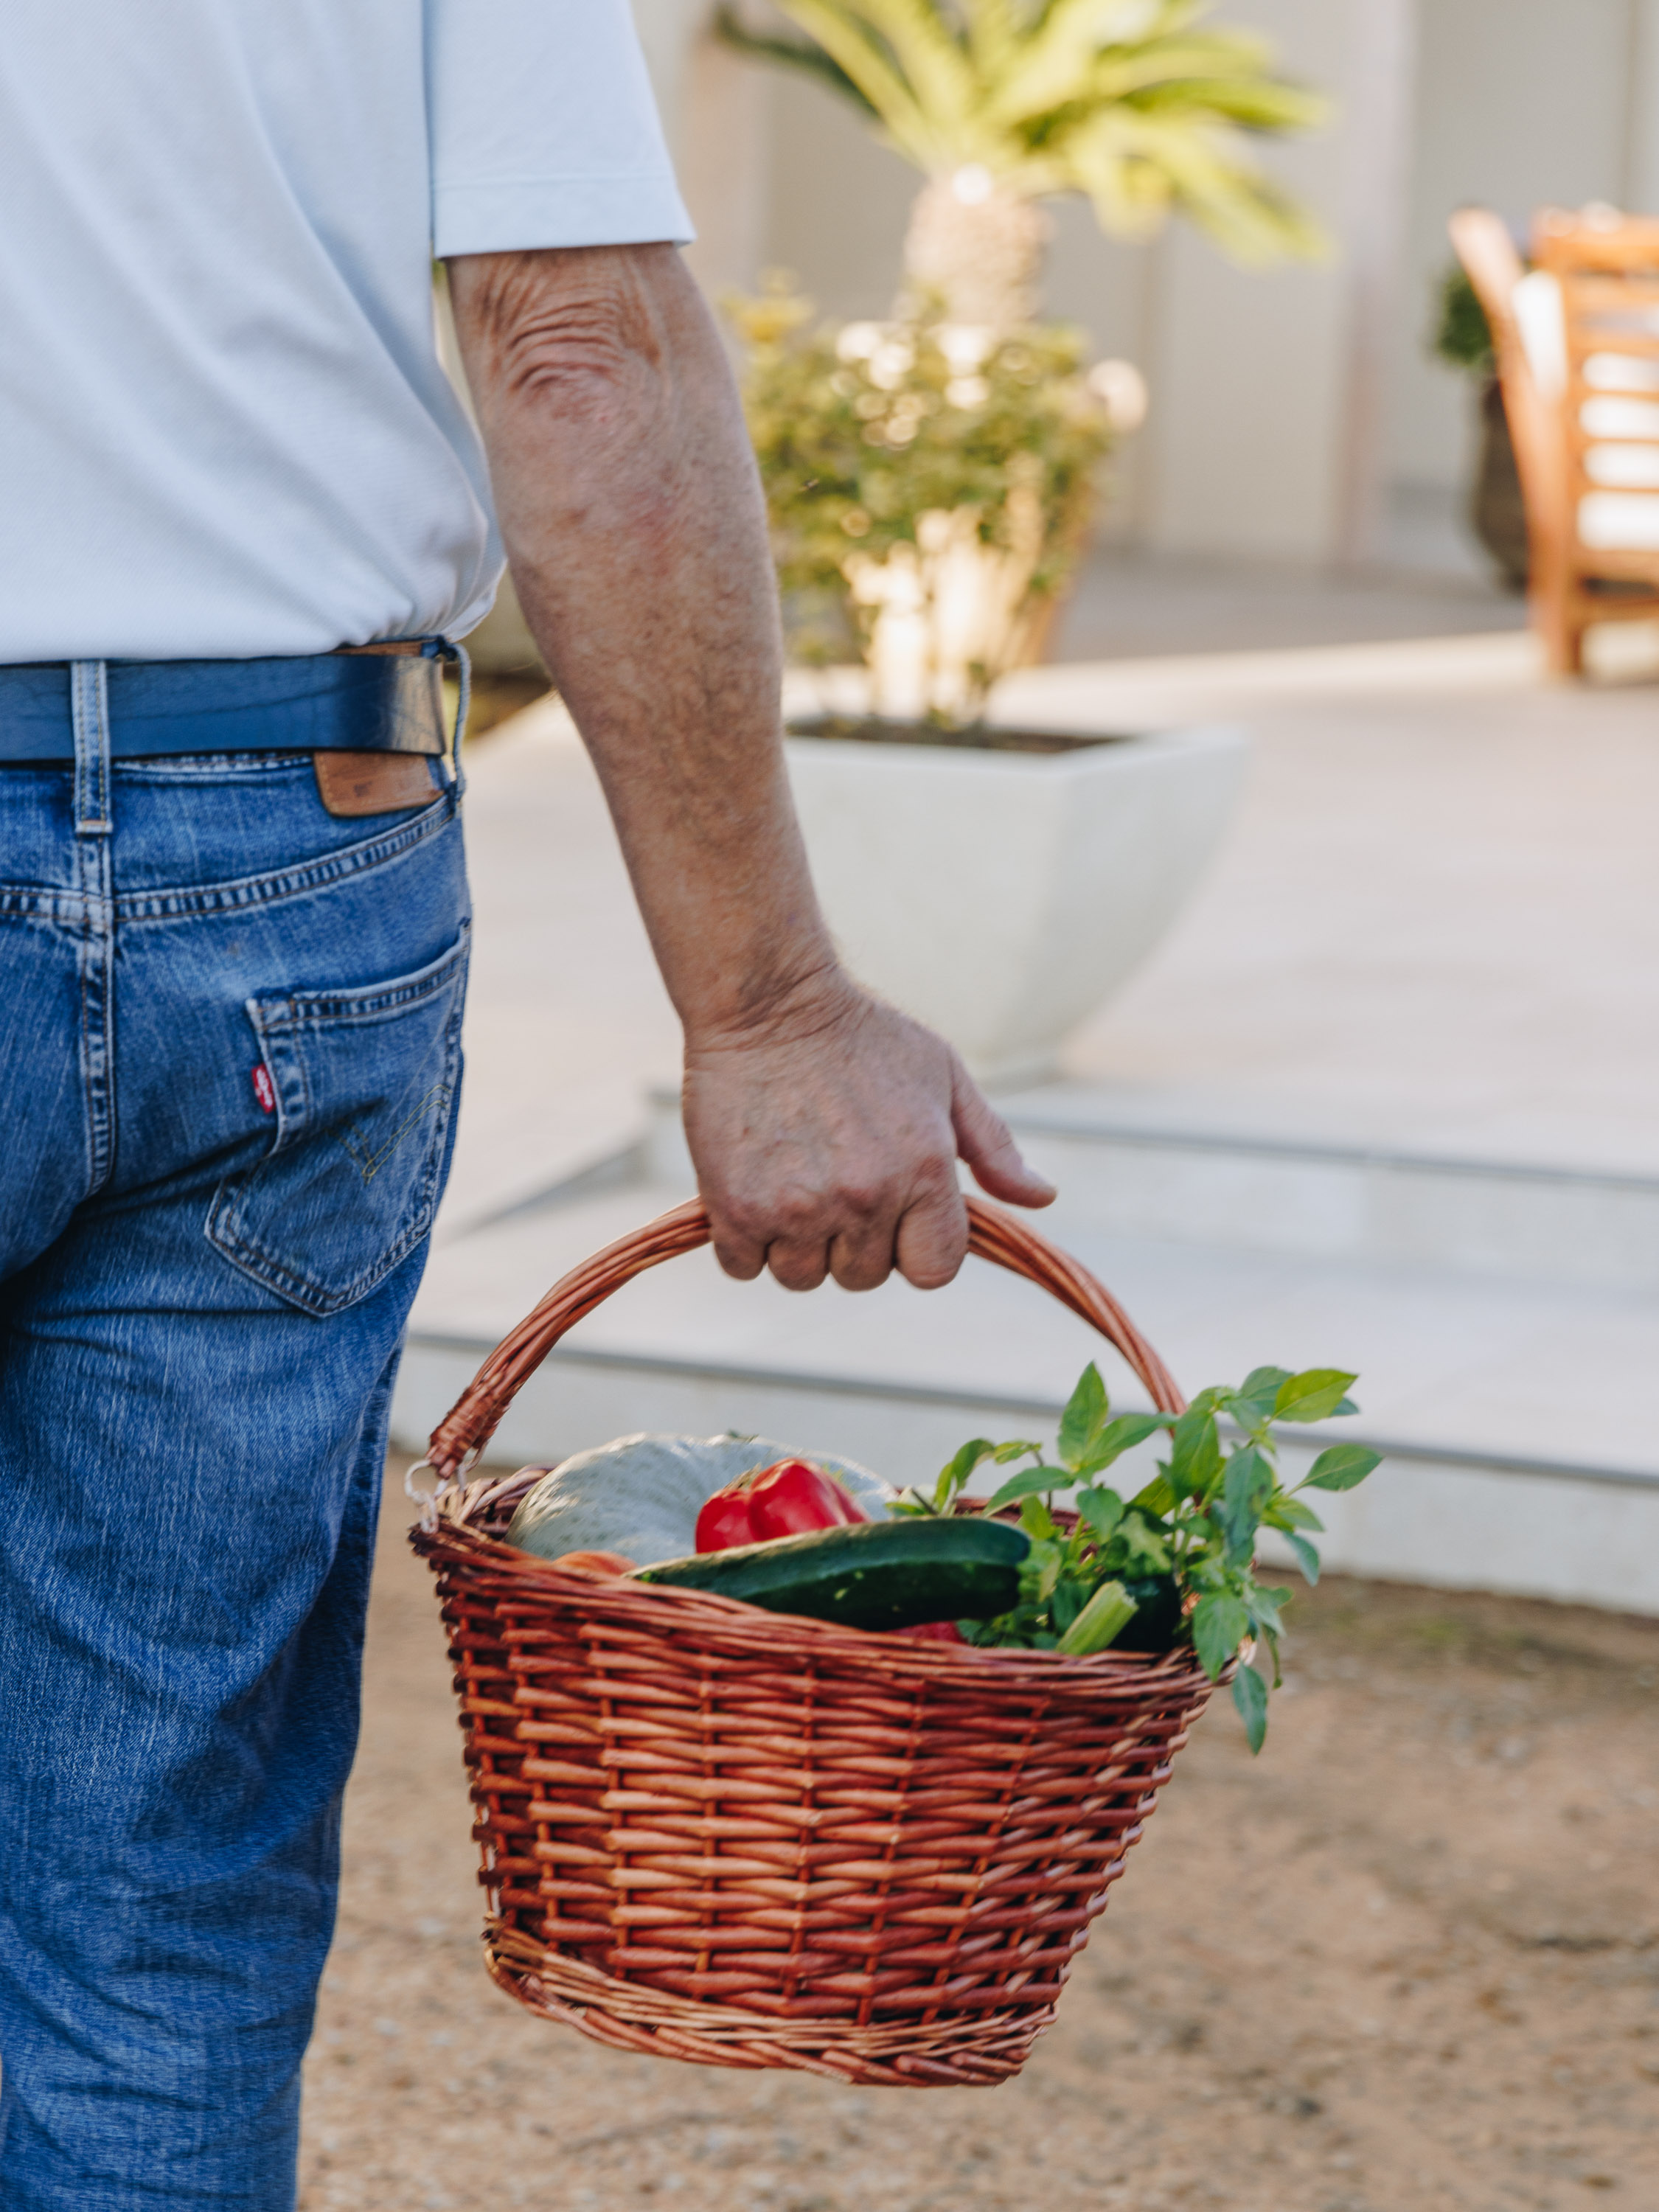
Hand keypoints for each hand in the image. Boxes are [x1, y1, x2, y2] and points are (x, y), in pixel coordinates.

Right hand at [681, 973, 1055, 1292]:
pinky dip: (745, 1241)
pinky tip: (752, 1188)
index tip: (893, 1216)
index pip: (934, 1271)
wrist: (767, 1001)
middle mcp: (864, 1199)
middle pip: (863, 1277)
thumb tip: (1042, 1199)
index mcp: (924, 1172)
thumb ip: (994, 1147)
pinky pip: (743, 1266)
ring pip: (802, 1276)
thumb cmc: (862, 1037)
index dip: (914, 1249)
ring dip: (797, 1244)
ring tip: (792, 1181)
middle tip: (833, 1182)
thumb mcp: (945, 1077)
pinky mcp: (735, 1208)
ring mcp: (797, 1208)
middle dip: (853, 1243)